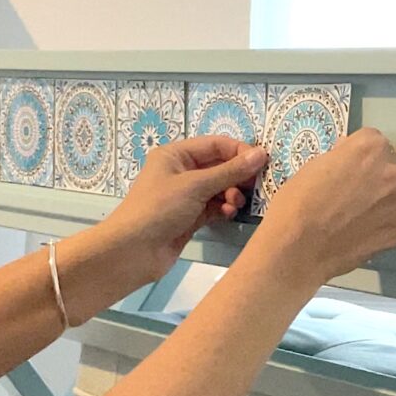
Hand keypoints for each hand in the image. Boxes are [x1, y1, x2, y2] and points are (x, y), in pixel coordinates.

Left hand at [107, 136, 267, 280]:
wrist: (134, 251)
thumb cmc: (158, 209)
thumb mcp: (195, 185)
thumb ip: (230, 171)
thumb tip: (260, 154)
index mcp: (176, 155)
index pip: (215, 145)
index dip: (239, 151)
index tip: (262, 163)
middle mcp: (181, 172)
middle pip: (219, 166)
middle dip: (237, 176)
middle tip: (253, 187)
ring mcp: (185, 196)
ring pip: (218, 188)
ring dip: (231, 194)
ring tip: (235, 204)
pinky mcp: (190, 217)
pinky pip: (214, 206)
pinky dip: (224, 208)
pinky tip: (228, 213)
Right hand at [255, 128, 395, 285]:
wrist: (297, 249)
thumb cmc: (297, 204)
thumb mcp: (315, 165)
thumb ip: (342, 159)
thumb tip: (350, 163)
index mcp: (371, 147)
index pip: (373, 143)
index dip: (357, 158)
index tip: (346, 171)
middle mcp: (394, 171)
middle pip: (392, 168)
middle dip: (376, 178)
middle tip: (353, 196)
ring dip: (382, 203)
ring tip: (355, 219)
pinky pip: (395, 224)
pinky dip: (382, 228)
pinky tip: (361, 234)